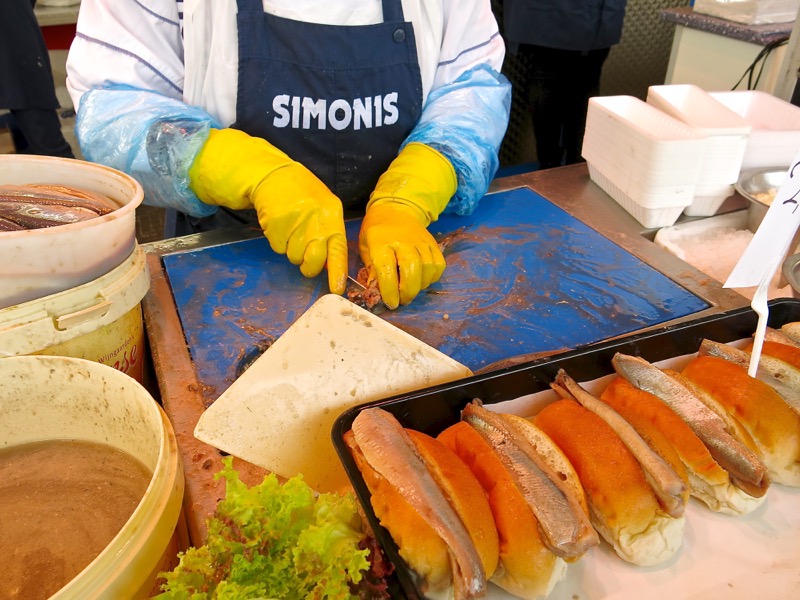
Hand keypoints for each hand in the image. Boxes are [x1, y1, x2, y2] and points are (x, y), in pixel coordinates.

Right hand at [189, 129, 346, 293]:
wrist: (275, 176)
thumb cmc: (304, 195)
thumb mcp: (325, 208)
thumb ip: (330, 233)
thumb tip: (330, 265)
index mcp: (332, 216)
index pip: (338, 250)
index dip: (337, 272)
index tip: (337, 289)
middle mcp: (315, 221)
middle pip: (314, 261)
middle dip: (309, 267)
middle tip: (305, 259)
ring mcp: (295, 223)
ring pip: (294, 257)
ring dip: (291, 250)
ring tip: (291, 230)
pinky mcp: (275, 225)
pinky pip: (278, 248)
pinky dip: (278, 242)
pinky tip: (281, 226)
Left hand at [358, 202, 445, 308]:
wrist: (395, 209)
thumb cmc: (376, 232)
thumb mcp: (366, 248)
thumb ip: (372, 271)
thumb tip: (378, 294)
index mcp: (381, 242)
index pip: (387, 269)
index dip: (389, 290)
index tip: (390, 303)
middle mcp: (403, 240)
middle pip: (412, 268)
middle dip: (408, 291)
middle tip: (403, 300)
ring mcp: (420, 241)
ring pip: (428, 268)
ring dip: (421, 285)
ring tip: (411, 290)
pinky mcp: (433, 243)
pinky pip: (439, 265)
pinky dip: (432, 277)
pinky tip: (422, 280)